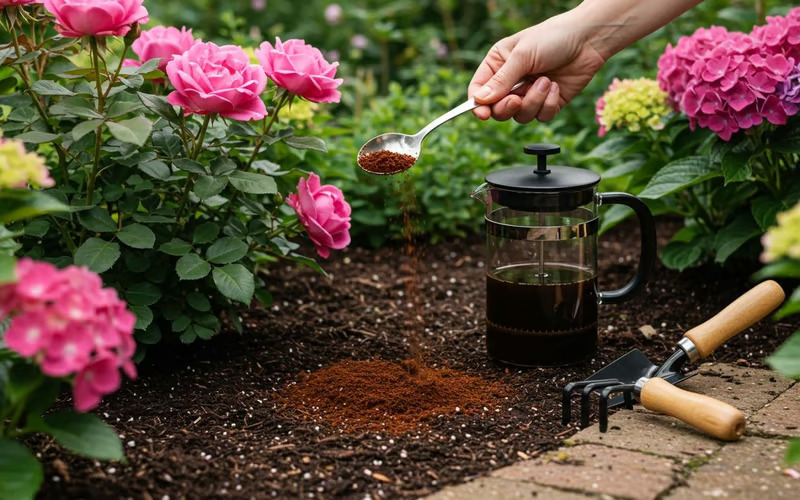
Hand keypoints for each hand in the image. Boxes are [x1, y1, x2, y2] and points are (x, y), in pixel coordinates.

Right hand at [469, 13, 605, 122]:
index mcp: (498, 65)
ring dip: (533, 101)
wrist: (588, 40)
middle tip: (517, 99)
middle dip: (508, 107)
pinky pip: (541, 116)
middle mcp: (511, 82)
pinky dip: (549, 104)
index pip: (478, 91)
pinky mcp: (548, 103)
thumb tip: (480, 101)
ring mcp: (529, 94)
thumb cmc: (553, 38)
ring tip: (546, 81)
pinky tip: (556, 86)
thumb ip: (501, 80)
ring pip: (520, 116)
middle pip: (497, 110)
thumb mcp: (523, 56)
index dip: (478, 106)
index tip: (483, 114)